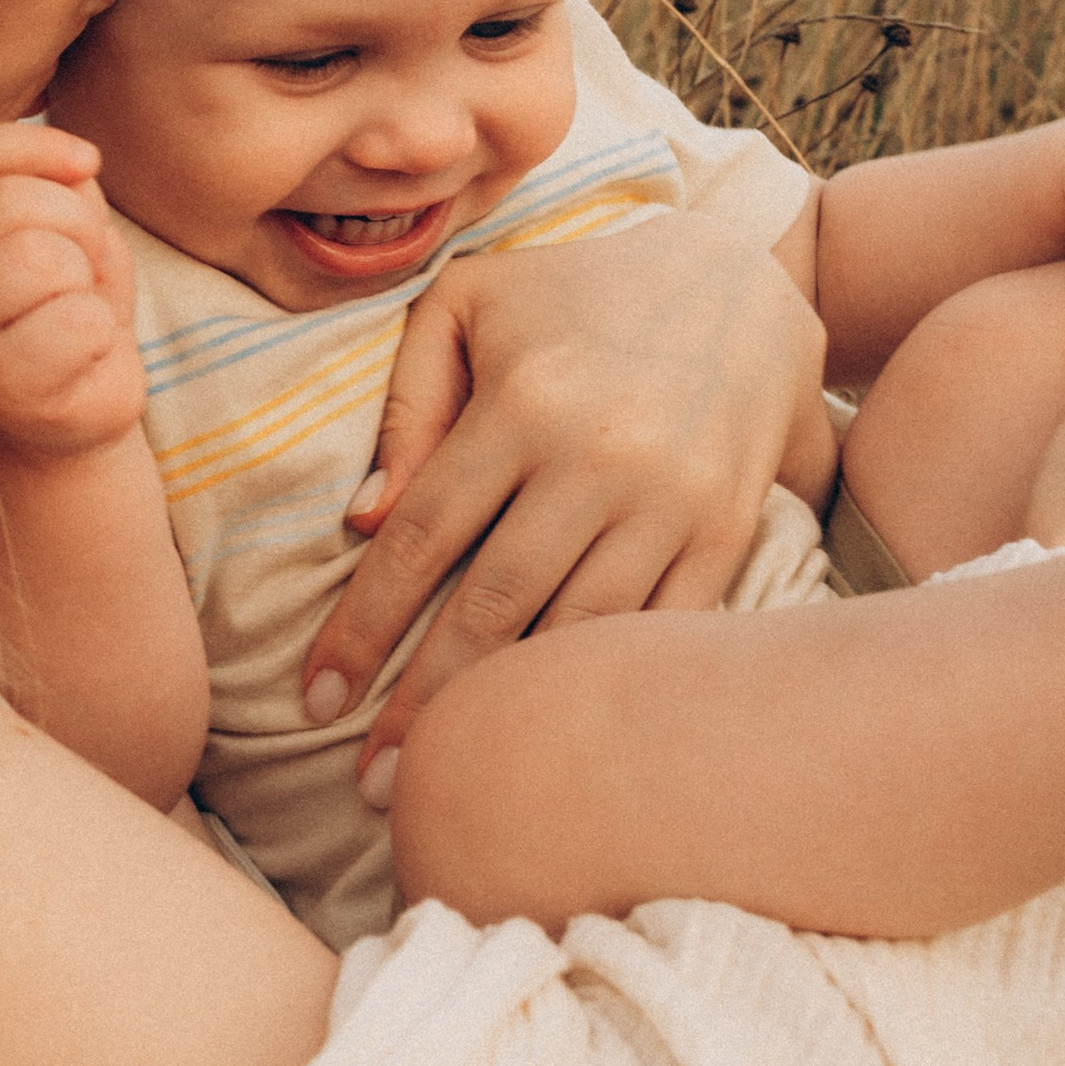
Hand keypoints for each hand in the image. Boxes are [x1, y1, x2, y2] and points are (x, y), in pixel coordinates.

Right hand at [0, 124, 144, 464]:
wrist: (79, 408)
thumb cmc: (70, 307)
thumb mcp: (64, 226)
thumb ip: (51, 182)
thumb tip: (80, 166)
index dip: (36, 147)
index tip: (87, 164)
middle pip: (9, 204)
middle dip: (76, 223)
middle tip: (83, 267)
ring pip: (38, 258)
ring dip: (86, 277)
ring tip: (80, 308)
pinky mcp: (6, 387)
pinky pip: (79, 321)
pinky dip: (104, 332)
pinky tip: (86, 354)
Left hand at [300, 215, 827, 755]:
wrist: (747, 283)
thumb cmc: (576, 293)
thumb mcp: (470, 303)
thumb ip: (408, 400)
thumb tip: (362, 517)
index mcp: (524, 401)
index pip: (421, 536)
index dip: (362, 626)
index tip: (317, 698)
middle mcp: (599, 457)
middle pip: (491, 605)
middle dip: (423, 704)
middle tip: (370, 782)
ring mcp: (671, 502)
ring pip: (574, 633)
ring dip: (508, 714)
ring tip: (450, 778)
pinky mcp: (726, 533)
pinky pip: (657, 631)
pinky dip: (601, 686)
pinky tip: (554, 736)